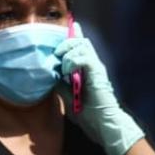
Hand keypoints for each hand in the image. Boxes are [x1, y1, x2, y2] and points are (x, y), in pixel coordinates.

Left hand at [55, 35, 144, 154]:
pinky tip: (67, 72)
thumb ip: (62, 85)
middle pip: (81, 41)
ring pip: (82, 45)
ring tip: (61, 65)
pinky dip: (72, 61)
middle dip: (66, 43)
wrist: (103, 125)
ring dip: (68, 51)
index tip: (68, 29)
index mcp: (88, 70)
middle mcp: (93, 66)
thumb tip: (52, 76)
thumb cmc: (89, 115)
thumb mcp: (69, 98)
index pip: (81, 47)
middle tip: (56, 54)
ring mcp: (96, 68)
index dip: (74, 36)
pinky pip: (83, 57)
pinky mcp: (97, 72)